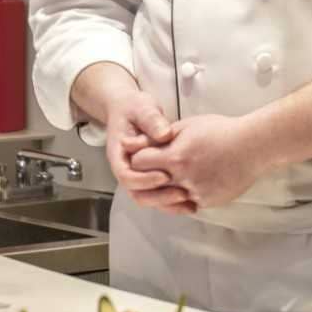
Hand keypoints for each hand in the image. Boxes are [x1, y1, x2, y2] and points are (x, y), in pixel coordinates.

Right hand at [105, 91, 194, 212]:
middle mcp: (126, 169)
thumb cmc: (134, 108)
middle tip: (183, 193)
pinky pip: (158, 194)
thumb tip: (165, 135)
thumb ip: (152, 120)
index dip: (145, 179)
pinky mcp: (150, 176)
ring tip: (191, 203)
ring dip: (168, 203)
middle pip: (136, 193)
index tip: (166, 175)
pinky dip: (173, 201)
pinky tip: (192, 201)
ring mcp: (138, 175)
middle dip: (159, 197)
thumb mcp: (142, 108)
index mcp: (119, 154)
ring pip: (148, 198)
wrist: (129, 110)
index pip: (126, 175)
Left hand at [127, 113, 260, 209]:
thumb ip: (157, 137)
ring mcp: (195, 193)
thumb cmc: (220, 131)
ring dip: (163, 191)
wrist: (252, 146)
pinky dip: (184, 197)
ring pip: (166, 199)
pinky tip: (192, 184)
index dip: (138, 158)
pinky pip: (186, 204)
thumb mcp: (186, 126)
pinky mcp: (208, 202)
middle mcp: (182, 178)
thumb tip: (129, 143)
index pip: (138, 164)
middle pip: (147, 185)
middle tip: (152, 170)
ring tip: (173, 178)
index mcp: (175, 156)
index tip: (144, 155)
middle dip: (146, 177)